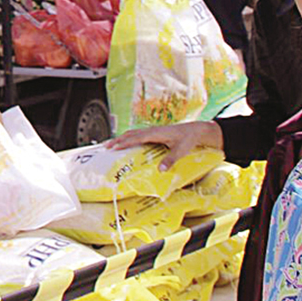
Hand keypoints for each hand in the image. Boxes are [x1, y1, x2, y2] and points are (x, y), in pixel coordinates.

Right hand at [107, 121, 222, 168]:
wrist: (196, 130)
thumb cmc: (188, 139)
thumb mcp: (181, 151)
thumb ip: (170, 160)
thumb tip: (160, 170)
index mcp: (155, 133)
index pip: (136, 138)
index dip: (124, 142)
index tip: (113, 147)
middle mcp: (151, 131)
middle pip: (130, 134)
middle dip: (117, 140)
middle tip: (106, 147)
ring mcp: (152, 131)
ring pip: (133, 134)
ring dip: (121, 139)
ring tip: (111, 145)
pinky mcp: (154, 134)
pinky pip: (137, 135)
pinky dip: (128, 138)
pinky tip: (126, 143)